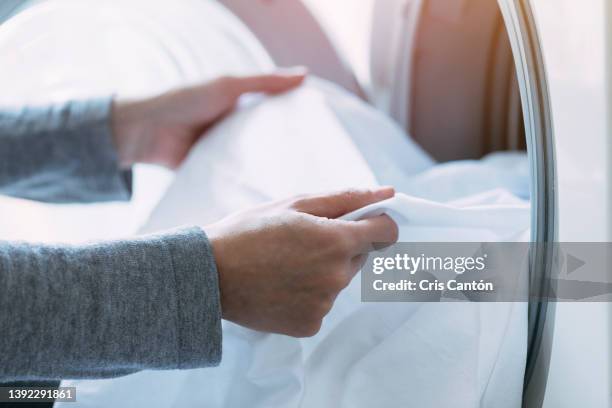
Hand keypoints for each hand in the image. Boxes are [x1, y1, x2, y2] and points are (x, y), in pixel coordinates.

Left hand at [111, 68, 306, 167]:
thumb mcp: (228, 86)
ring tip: (298, 182)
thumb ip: (265, 82)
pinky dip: (248, 182)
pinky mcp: (214, 172)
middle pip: (268, 141)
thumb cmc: (186, 100)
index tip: (322, 134)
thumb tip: (305, 76)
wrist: (146, 131)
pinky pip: (236, 178)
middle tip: (316, 163)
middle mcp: (237, 131)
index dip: (296, 122)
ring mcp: (226, 153)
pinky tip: (268, 192)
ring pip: (254, 162)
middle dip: (287, 151)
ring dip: (269, 169)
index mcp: (242, 109)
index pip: (276, 115)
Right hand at [205, 187, 398, 336]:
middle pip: (360, 257)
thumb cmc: (248, 232)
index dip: (377, 223)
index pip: (386, 233)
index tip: (361, 222)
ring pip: (339, 281)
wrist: (208, 275)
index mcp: (337, 242)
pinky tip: (281, 286)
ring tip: (285, 264)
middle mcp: (337, 277)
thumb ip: (346, 198)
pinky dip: (308, 295)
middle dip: (341, 246)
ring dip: (323, 271)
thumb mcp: (295, 204)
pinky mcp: (310, 325)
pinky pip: (321, 304)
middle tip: (303, 241)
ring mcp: (324, 304)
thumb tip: (388, 193)